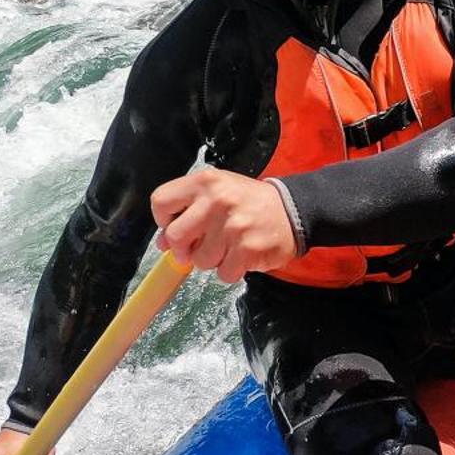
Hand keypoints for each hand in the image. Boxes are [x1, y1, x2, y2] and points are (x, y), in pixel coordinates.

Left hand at [152, 169, 297, 281]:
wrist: (293, 209)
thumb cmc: (249, 202)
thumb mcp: (217, 193)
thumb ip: (188, 211)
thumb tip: (163, 243)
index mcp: (206, 181)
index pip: (161, 201)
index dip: (164, 220)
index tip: (178, 225)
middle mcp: (217, 200)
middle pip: (175, 236)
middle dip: (184, 248)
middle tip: (199, 246)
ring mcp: (233, 226)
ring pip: (199, 260)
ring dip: (212, 259)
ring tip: (229, 246)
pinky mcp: (247, 249)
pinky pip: (223, 273)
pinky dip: (231, 269)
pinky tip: (242, 254)